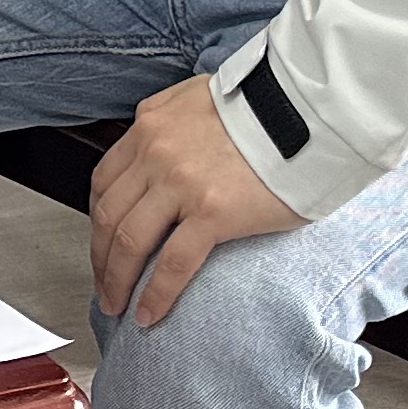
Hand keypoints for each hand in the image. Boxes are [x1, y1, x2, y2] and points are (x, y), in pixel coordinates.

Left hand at [88, 74, 300, 325]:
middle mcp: (157, 153)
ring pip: (130, 241)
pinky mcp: (213, 212)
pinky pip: (173, 263)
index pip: (104, 180)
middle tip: (103, 282)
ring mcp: (181, 184)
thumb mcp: (200, 95)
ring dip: (116, 280)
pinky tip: (149, 313)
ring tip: (117, 305)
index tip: (102, 241)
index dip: (98, 219)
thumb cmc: (267, 106)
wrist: (309, 113)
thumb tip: (156, 137)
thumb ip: (170, 118)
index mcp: (151, 126)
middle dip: (100, 257)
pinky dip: (156, 294)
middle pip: (108, 216)